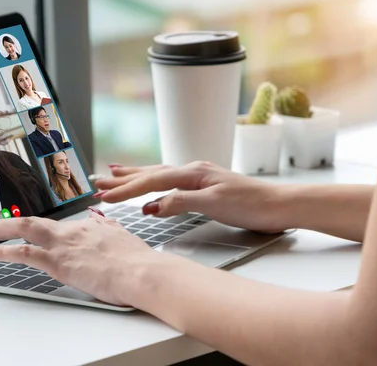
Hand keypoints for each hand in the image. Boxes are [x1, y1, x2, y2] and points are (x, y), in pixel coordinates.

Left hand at [0, 211, 155, 305]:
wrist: (142, 271)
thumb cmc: (138, 262)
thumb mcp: (123, 237)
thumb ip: (108, 227)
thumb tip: (99, 219)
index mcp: (89, 228)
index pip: (60, 228)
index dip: (42, 232)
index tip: (31, 233)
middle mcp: (73, 231)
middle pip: (35, 222)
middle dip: (8, 223)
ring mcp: (63, 244)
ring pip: (24, 230)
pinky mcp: (58, 262)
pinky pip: (23, 252)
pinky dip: (1, 250)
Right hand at [94, 161, 286, 233]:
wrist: (279, 205)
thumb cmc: (252, 204)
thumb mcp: (215, 204)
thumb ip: (181, 202)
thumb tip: (151, 205)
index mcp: (192, 173)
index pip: (151, 181)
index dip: (126, 190)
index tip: (104, 196)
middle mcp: (192, 171)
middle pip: (149, 173)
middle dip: (122, 178)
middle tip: (97, 180)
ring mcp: (197, 177)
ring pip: (157, 174)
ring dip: (134, 175)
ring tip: (114, 172)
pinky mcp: (202, 185)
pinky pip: (169, 181)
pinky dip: (153, 182)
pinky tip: (150, 183)